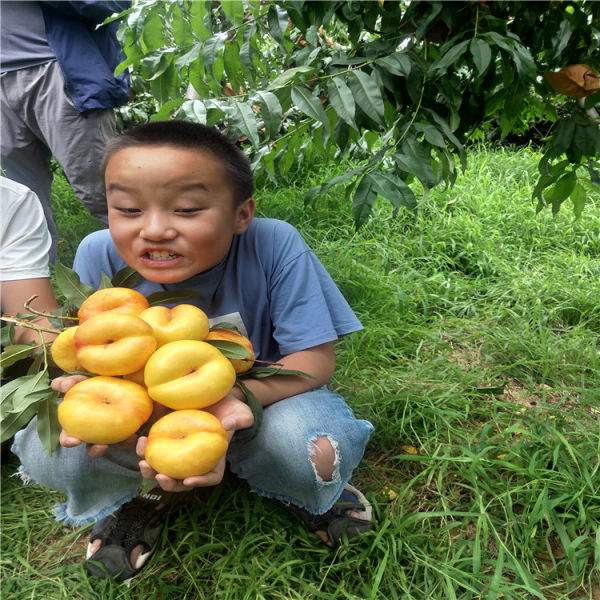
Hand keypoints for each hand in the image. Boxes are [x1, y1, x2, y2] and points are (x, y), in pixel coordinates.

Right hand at [53, 375, 163, 457]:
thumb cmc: (107, 378)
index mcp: (85, 422)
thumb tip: (56, 384)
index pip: (71, 436)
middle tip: (100, 447)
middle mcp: (102, 431)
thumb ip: (74, 380)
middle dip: (95, 450)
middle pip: (94, 448)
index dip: (69, 440)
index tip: (73, 440)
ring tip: (130, 438)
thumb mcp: (91, 377)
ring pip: (121, 446)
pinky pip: (141, 443)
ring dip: (123, 444)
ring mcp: (122, 432)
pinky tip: (143, 438)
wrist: (138, 376)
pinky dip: (142, 445)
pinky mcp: (142, 429)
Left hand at [136, 393, 253, 491]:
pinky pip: (154, 450)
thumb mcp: (241, 411)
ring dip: (151, 470)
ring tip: (143, 462)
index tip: (188, 479)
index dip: (200, 482)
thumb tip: (229, 424)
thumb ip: (241, 418)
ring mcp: (179, 451)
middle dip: (169, 483)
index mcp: (215, 458)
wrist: (213, 395)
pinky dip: (145, 450)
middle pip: (181, 480)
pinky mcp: (167, 439)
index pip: (211, 477)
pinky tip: (140, 440)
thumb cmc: (230, 407)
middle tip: (159, 476)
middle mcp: (196, 459)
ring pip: (164, 469)